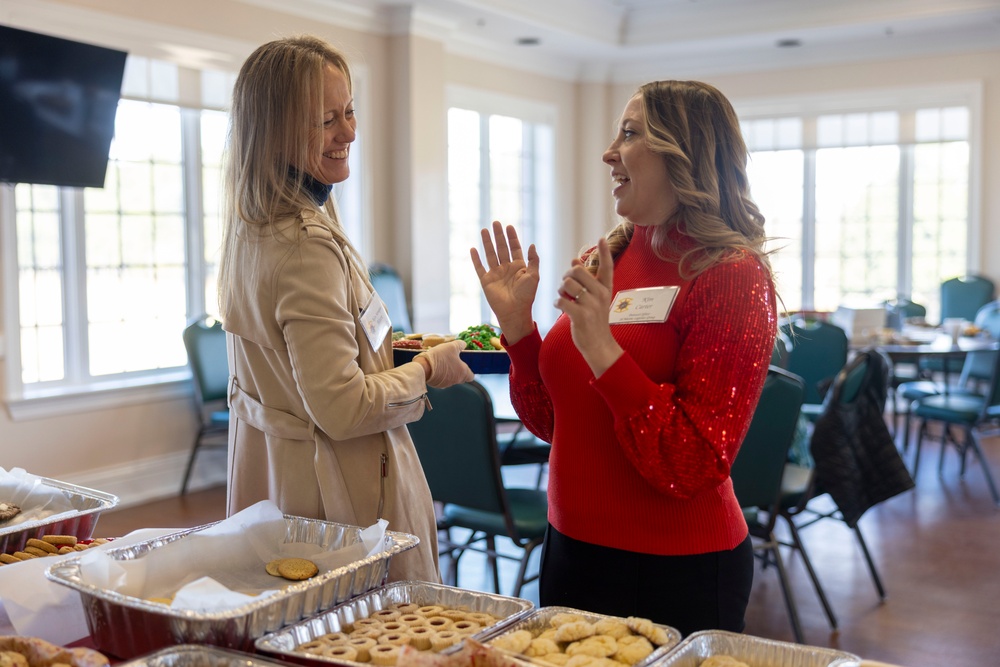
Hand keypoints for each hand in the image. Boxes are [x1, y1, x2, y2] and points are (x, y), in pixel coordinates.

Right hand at [415, 339, 474, 387]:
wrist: (423, 367)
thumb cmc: (440, 357)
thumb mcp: (452, 346)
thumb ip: (460, 345)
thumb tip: (463, 344)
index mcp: (463, 372)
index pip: (471, 376)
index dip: (469, 371)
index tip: (464, 364)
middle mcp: (456, 380)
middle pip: (461, 377)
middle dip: (458, 370)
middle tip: (453, 361)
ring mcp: (446, 384)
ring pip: (451, 378)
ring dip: (449, 372)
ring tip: (442, 362)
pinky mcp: (437, 384)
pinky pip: (442, 380)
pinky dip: (441, 375)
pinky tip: (435, 367)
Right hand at [470, 221, 538, 343]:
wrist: (515, 311)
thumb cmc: (527, 296)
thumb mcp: (534, 276)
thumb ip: (533, 260)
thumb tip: (532, 244)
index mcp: (519, 267)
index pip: (514, 248)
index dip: (512, 237)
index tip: (509, 226)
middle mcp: (506, 268)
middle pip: (501, 248)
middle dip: (499, 235)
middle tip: (495, 222)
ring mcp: (496, 274)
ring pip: (490, 254)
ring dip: (487, 242)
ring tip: (484, 230)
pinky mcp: (486, 281)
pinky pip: (480, 268)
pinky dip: (476, 259)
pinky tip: (473, 249)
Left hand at [555, 237, 622, 376]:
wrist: (598, 345)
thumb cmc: (594, 320)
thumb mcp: (596, 299)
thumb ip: (587, 280)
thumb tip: (574, 257)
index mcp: (605, 289)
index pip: (607, 267)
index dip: (604, 252)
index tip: (602, 238)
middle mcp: (601, 295)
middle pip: (577, 271)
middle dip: (567, 275)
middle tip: (566, 285)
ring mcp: (592, 306)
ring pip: (567, 284)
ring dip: (560, 289)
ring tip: (563, 297)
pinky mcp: (581, 316)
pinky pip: (562, 301)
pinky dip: (558, 303)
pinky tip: (561, 307)